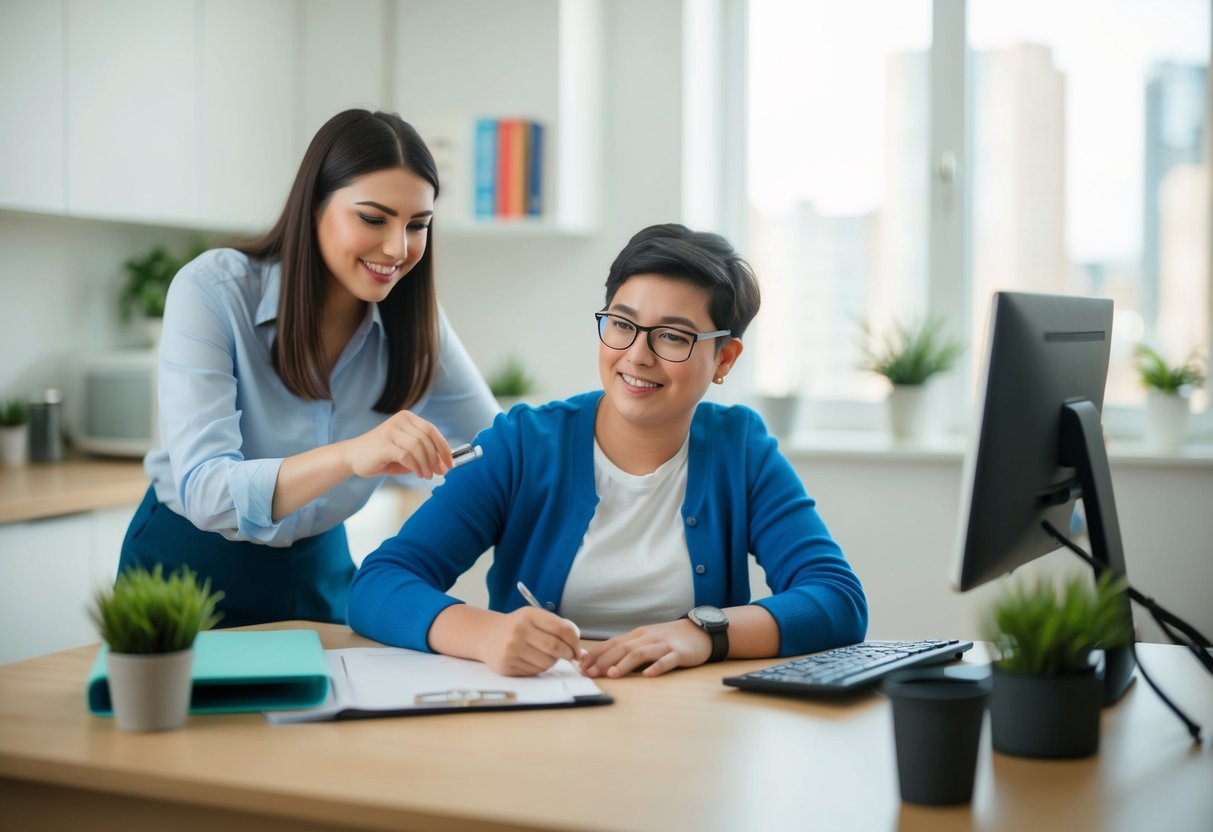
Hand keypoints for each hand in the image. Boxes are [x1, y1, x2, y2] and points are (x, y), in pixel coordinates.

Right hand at [342, 410, 453, 478]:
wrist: (352, 457)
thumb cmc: (382, 455)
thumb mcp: (407, 452)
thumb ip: (425, 455)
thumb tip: (445, 466)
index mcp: (407, 418)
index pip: (431, 430)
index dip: (443, 447)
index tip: (450, 462)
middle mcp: (399, 420)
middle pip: (426, 438)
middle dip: (436, 458)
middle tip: (439, 472)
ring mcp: (391, 431)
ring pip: (418, 447)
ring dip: (426, 464)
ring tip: (427, 475)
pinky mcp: (384, 445)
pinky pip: (407, 456)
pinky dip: (416, 467)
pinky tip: (417, 474)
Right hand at [480, 607, 582, 676]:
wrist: (487, 635)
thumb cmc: (518, 627)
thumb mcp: (535, 618)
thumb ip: (558, 628)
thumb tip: (579, 651)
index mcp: (530, 615)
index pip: (562, 628)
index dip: (574, 641)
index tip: (577, 648)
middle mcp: (519, 630)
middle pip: (555, 648)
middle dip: (567, 654)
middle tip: (567, 655)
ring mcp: (511, 648)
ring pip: (546, 663)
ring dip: (552, 662)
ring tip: (543, 655)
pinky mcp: (507, 665)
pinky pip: (534, 672)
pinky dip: (538, 668)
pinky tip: (530, 659)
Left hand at [579, 620, 711, 677]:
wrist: (699, 631)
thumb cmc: (669, 639)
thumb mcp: (646, 640)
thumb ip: (628, 648)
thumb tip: (603, 661)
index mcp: (638, 635)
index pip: (612, 643)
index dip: (596, 654)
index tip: (581, 665)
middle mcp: (648, 638)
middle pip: (623, 648)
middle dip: (604, 660)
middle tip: (590, 673)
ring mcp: (663, 645)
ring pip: (641, 653)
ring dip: (624, 664)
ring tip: (612, 674)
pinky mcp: (679, 653)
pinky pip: (667, 661)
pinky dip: (656, 667)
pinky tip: (647, 675)